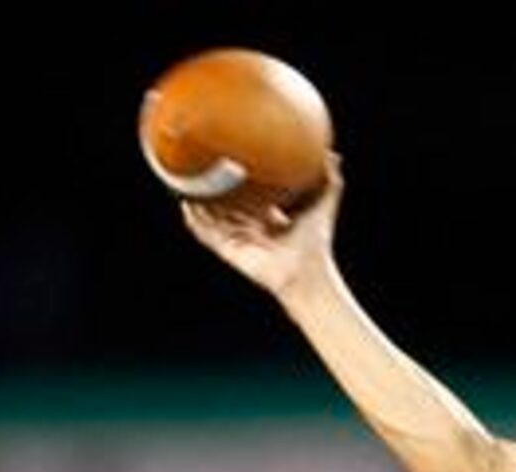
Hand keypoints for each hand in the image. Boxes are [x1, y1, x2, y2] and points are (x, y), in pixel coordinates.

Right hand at [181, 153, 343, 301]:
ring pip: (210, 216)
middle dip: (211, 184)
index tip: (229, 155)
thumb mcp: (323, 206)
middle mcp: (249, 226)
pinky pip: (206, 235)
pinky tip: (186, 204)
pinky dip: (195, 221)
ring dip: (196, 200)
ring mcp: (237, 238)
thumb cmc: (317, 244)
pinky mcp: (230, 250)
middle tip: (198, 160)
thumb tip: (333, 155)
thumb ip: (330, 181)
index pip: (248, 193)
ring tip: (181, 179)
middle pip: (225, 202)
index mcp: (266, 217)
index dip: (238, 177)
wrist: (307, 272)